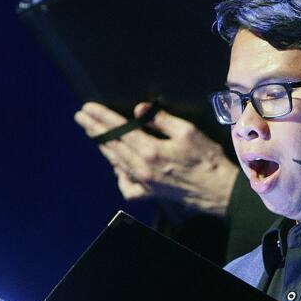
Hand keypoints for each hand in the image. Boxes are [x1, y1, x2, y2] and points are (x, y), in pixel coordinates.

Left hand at [75, 101, 240, 214]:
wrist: (219, 191)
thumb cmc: (207, 158)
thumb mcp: (188, 132)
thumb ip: (161, 120)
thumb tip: (138, 109)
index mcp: (150, 150)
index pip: (119, 129)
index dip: (102, 117)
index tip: (87, 108)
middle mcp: (142, 168)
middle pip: (112, 145)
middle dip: (94, 129)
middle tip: (80, 117)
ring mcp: (144, 183)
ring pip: (115, 162)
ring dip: (102, 146)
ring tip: (92, 134)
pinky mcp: (150, 193)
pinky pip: (127, 186)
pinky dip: (119, 175)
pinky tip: (117, 167)